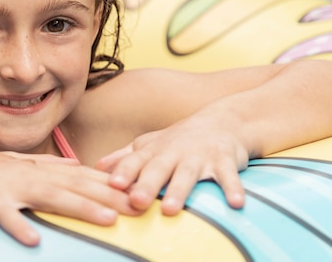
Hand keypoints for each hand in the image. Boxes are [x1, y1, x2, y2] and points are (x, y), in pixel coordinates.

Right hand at [0, 145, 135, 245]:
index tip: (139, 193)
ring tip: (108, 220)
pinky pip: (2, 215)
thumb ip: (43, 164)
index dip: (110, 184)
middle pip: (73, 185)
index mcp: (32, 168)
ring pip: (47, 195)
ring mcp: (3, 183)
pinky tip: (34, 241)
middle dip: (108, 195)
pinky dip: (17, 225)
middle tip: (139, 206)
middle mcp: (24, 172)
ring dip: (78, 207)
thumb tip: (73, 165)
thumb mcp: (10, 164)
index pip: (78, 176)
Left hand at [95, 117, 248, 215]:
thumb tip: (97, 167)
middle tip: (136, 201)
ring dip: (179, 191)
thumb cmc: (179, 139)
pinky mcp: (224, 161)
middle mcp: (174, 152)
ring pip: (188, 175)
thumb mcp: (150, 145)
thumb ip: (125, 157)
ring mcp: (200, 156)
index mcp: (154, 151)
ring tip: (170, 209)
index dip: (123, 172)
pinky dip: (232, 188)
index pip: (135, 162)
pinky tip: (234, 203)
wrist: (222, 120)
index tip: (111, 185)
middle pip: (158, 170)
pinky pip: (228, 176)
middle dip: (147, 185)